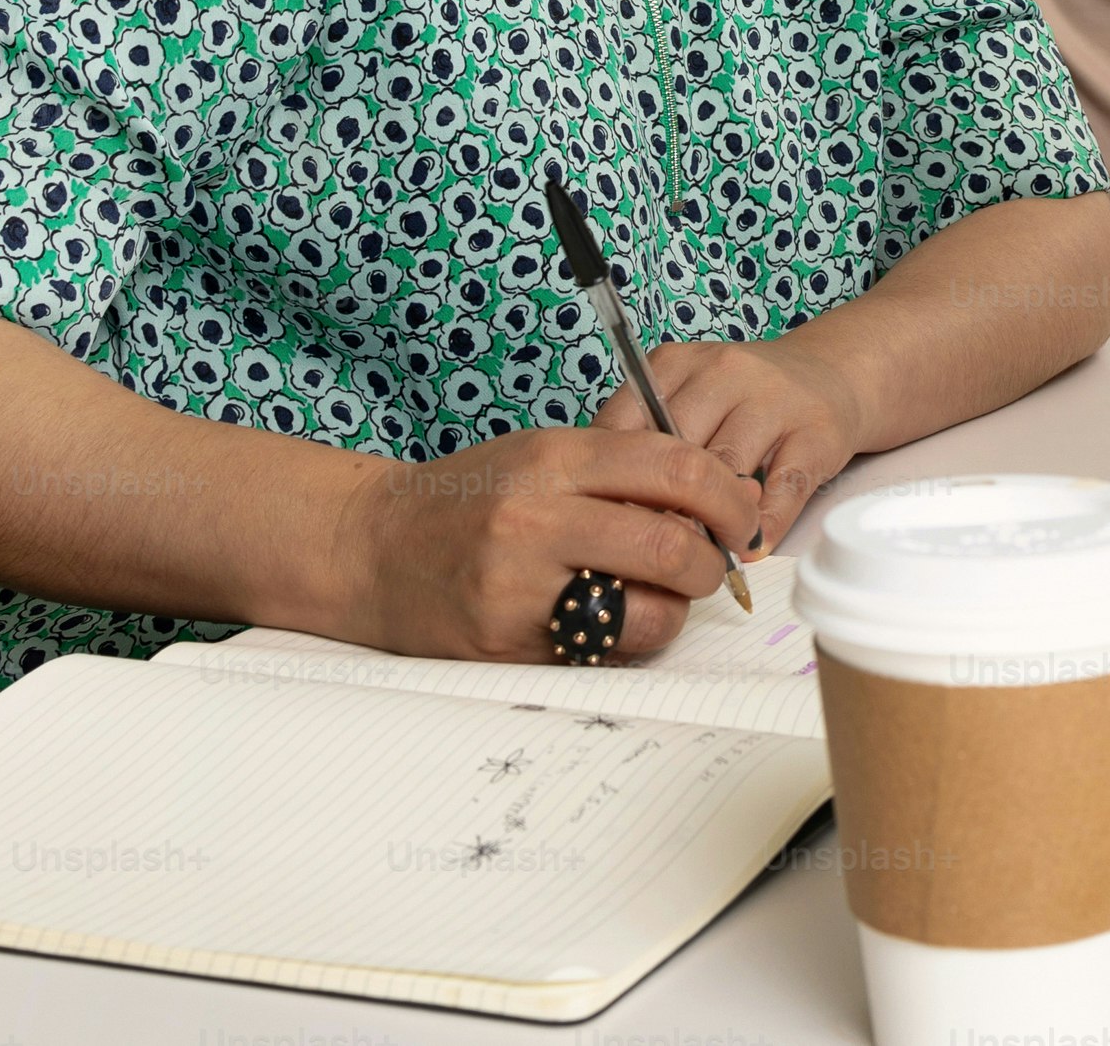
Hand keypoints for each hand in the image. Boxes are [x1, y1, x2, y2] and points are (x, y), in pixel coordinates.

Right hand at [326, 425, 761, 664]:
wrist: (368, 547)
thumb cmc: (466, 499)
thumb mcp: (539, 456)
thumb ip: (618, 470)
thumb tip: (715, 496)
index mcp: (554, 458)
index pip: (675, 466)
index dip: (727, 496)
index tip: (741, 513)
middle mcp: (537, 517)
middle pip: (671, 543)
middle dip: (710, 563)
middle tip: (709, 566)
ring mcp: (520, 586)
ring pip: (646, 612)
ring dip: (673, 612)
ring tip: (657, 598)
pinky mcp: (507, 642)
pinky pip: (600, 652)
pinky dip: (622, 641)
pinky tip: (605, 621)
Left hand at [597, 338, 868, 555]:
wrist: (828, 372)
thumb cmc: (740, 400)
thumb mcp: (686, 401)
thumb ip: (649, 444)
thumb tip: (616, 515)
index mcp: (676, 365)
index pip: (628, 429)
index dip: (619, 486)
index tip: (617, 525)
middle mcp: (724, 372)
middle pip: (677, 453)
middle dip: (666, 511)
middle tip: (657, 553)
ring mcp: (775, 399)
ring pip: (729, 471)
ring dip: (715, 524)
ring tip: (705, 558)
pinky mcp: (818, 431)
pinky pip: (785, 488)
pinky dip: (765, 526)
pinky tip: (752, 547)